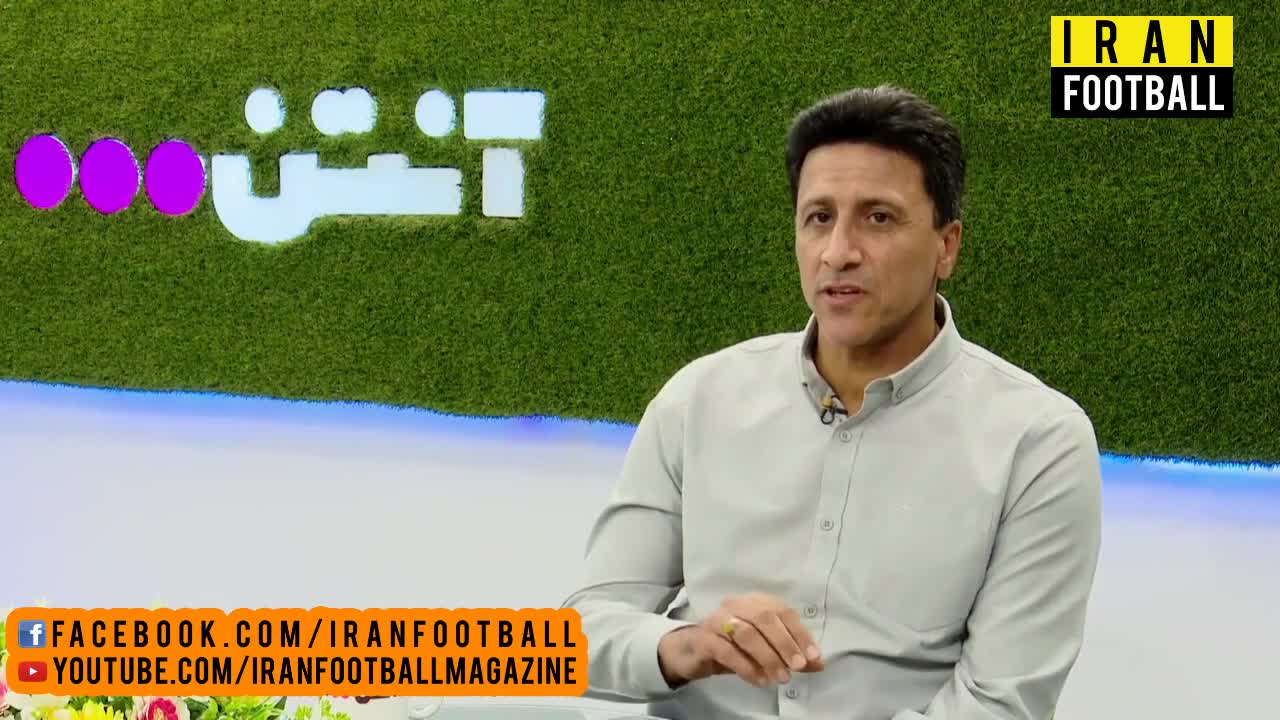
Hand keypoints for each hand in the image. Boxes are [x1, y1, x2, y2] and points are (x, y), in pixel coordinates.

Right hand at [657, 592, 824, 688]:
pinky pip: (726, 650)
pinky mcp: (704, 638)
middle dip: (784, 643)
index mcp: (755, 602)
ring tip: (781, 678)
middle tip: (797, 667)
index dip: (800, 633)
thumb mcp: (765, 650)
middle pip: (763, 617)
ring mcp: (717, 620)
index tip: (812, 657)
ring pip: (745, 633)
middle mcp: (736, 605)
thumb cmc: (734, 647)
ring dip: (767, 656)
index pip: (782, 611)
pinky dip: (746, 666)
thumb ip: (791, 654)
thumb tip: (818, 664)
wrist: (693, 651)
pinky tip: (760, 680)